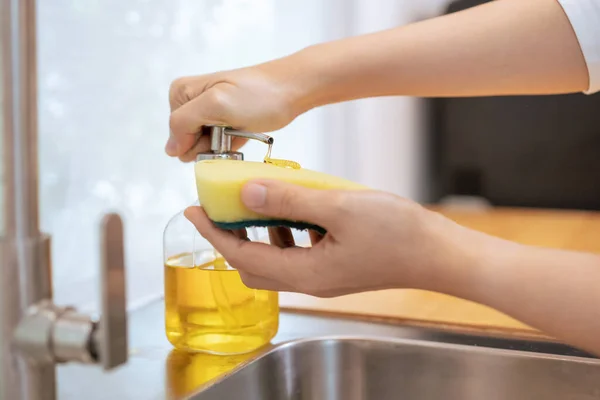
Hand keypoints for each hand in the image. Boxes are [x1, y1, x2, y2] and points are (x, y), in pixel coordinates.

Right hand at [167, 61, 302, 161]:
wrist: (292, 90)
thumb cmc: (258, 94)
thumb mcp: (215, 104)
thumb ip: (185, 123)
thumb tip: (170, 149)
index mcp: (181, 93)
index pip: (176, 134)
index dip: (196, 140)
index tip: (218, 128)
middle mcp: (191, 102)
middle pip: (188, 142)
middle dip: (209, 144)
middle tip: (231, 128)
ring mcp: (208, 114)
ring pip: (204, 148)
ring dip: (222, 146)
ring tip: (239, 128)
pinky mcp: (224, 124)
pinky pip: (219, 147)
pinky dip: (231, 147)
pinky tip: (243, 134)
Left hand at [184, 180, 477, 296]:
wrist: (438, 253)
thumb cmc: (398, 233)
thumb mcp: (339, 208)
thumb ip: (290, 201)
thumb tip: (246, 194)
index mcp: (305, 272)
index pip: (241, 255)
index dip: (212, 234)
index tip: (192, 211)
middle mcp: (310, 280)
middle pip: (253, 264)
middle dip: (230, 236)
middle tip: (221, 207)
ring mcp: (324, 276)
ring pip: (274, 258)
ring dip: (259, 233)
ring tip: (257, 202)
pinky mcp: (336, 266)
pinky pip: (297, 252)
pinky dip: (285, 232)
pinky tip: (297, 208)